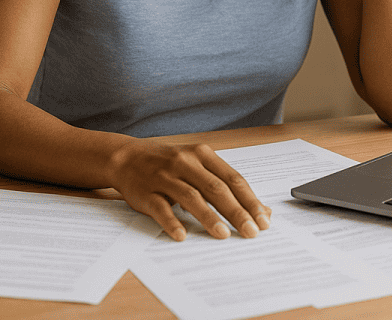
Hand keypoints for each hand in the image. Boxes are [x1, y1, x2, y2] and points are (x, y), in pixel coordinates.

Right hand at [112, 140, 270, 240]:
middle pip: (216, 188)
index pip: (232, 178)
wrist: (128, 157)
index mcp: (202, 155)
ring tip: (223, 235)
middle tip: (251, 232)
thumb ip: (226, 185)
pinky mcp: (147, 192)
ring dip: (209, 217)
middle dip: (236, 211)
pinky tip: (182, 235)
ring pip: (191, 197)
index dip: (249, 199)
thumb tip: (260, 210)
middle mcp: (186, 163)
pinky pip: (161, 208)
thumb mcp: (199, 166)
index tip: (264, 219)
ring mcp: (165, 177)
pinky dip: (172, 221)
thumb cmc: (170, 164)